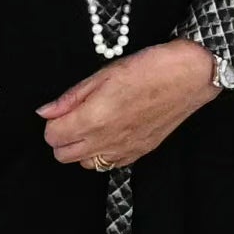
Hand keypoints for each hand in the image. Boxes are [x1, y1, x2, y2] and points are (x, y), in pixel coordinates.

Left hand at [37, 37, 219, 173]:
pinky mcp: (139, 154)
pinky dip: (102, 153)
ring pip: (84, 164)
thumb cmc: (148, 68)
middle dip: (62, 137)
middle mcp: (106, 141)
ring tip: (94, 124)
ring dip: (81, 147)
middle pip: (63, 155)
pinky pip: (108, 165)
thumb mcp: (104, 74)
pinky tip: (112, 132)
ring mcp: (124, 151)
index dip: (52, 122)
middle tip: (74, 116)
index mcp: (94, 119)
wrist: (189, 77)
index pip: (52, 136)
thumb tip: (45, 112)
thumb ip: (71, 97)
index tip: (63, 110)